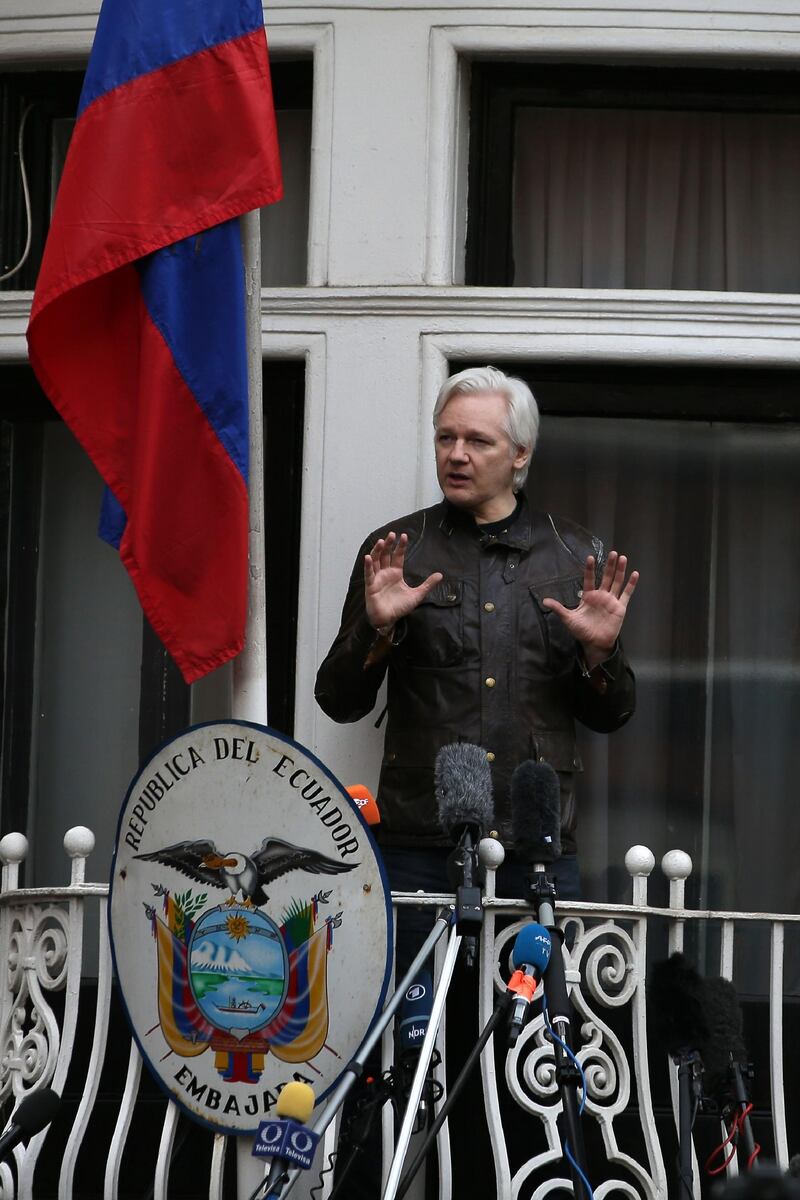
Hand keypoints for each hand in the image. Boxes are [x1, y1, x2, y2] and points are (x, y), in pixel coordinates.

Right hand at [364, 532, 442, 632]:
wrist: (389, 620)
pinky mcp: (371, 586)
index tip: (404, 536)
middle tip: (392, 534)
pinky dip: (368, 566)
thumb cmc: (399, 608)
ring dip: (377, 551)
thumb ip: (427, 584)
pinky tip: (368, 557)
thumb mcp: (417, 595)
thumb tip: (440, 575)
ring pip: (376, 561)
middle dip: (389, 544)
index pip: (398, 556)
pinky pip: (368, 574)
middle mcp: (386, 573)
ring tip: (381, 541)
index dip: (400, 546)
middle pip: (386, 555)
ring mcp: (377, 578)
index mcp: (396, 573)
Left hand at [542, 551, 638, 669]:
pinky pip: (627, 594)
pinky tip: (635, 574)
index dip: (590, 569)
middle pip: (606, 577)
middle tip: (612, 553)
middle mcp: (601, 595)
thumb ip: (559, 608)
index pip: (589, 579)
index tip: (590, 558)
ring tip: (622, 558)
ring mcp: (611, 600)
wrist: (594, 643)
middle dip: (609, 565)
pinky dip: (631, 584)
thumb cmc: (581, 631)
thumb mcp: (568, 619)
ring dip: (620, 570)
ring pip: (617, 582)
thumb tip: (544, 600)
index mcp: (589, 596)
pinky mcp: (620, 607)